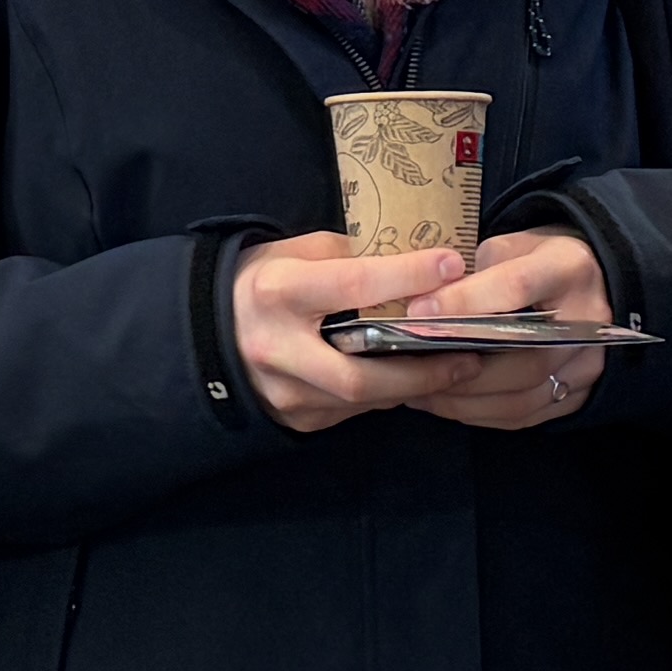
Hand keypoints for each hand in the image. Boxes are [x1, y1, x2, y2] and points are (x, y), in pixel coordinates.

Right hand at [224, 232, 465, 431]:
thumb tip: (408, 264)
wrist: (202, 330)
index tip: (452, 265)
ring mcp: (284, 392)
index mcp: (280, 293)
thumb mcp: (295, 252)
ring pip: (361, 400)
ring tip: (456, 368)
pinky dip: (385, 395)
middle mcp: (279, 348)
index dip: (407, 276)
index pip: (354, 285)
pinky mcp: (295, 418)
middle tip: (469, 356)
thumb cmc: (259, 281)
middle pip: (361, 374)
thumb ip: (348, 257)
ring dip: (412, 387)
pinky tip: (412, 380)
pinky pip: (350, 411)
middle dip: (421, 370)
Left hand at [386, 224, 613, 432]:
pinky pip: (525, 416)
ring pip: (522, 397)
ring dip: (464, 401)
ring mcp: (587, 365)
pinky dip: (481, 415)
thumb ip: (475, 270)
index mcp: (568, 269)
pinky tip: (447, 403)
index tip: (418, 311)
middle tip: (411, 368)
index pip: (515, 287)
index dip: (466, 301)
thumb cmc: (540, 260)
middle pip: (523, 359)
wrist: (593, 283)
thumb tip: (427, 304)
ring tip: (419, 391)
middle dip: (460, 370)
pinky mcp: (579, 394)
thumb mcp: (512, 244)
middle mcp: (587, 322)